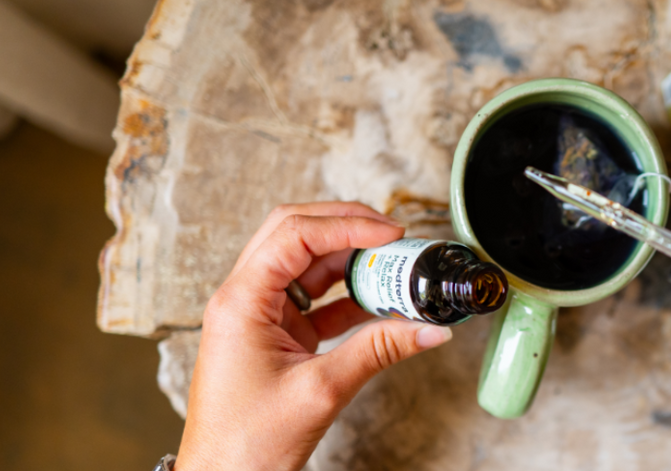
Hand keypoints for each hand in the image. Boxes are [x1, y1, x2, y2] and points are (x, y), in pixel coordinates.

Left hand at [175, 202, 454, 470]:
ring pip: (307, 265)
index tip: (392, 232)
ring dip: (351, 261)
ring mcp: (258, 316)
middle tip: (394, 236)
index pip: (295, 235)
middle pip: (295, 234)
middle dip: (347, 228)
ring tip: (395, 268)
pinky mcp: (274, 336)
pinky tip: (382, 303)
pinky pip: (315, 300)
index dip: (348, 225)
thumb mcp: (322, 390)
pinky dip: (349, 296)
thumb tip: (430, 328)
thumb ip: (379, 350)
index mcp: (240, 301)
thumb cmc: (248, 444)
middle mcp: (243, 299)